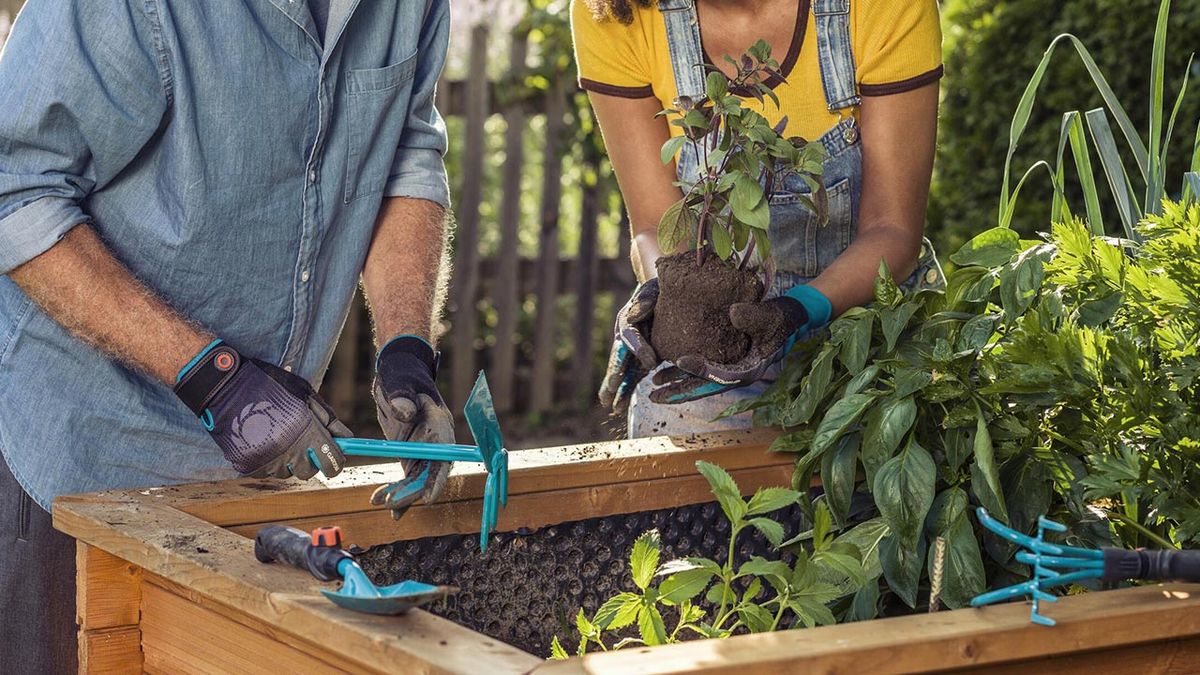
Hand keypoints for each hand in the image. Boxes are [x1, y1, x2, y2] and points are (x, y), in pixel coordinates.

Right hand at [174, 341, 349, 477]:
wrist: (225, 386)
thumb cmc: (268, 385)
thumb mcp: (305, 394)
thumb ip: (328, 419)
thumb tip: (346, 438)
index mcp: (306, 431)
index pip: (331, 461)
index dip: (336, 462)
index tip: (335, 461)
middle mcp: (288, 450)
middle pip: (309, 471)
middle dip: (310, 461)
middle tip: (303, 445)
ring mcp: (266, 460)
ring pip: (286, 472)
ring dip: (287, 460)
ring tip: (278, 436)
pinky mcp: (247, 464)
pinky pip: (266, 471)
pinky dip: (268, 461)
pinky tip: (262, 441)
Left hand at [368, 335, 454, 517]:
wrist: (397, 375)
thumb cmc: (403, 375)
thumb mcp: (401, 383)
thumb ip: (403, 398)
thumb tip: (403, 413)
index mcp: (439, 426)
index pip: (443, 458)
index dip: (437, 480)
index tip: (428, 498)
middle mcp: (434, 442)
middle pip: (428, 475)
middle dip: (410, 491)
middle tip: (389, 502)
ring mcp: (422, 450)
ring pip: (415, 480)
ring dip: (399, 494)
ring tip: (376, 501)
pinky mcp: (410, 455)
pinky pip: (405, 478)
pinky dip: (396, 491)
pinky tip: (384, 504)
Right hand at [597, 279, 659, 413]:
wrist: (661, 296)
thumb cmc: (658, 291)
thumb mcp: (653, 290)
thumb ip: (645, 301)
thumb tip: (637, 313)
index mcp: (627, 320)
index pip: (631, 336)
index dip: (640, 349)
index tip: (652, 363)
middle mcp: (624, 337)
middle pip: (618, 358)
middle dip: (616, 376)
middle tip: (611, 393)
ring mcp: (629, 350)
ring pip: (621, 371)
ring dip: (617, 390)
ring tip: (613, 407)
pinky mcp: (638, 359)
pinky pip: (631, 376)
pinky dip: (625, 391)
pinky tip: (619, 407)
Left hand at [650, 285, 831, 403]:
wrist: (788, 317)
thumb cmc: (781, 318)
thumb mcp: (772, 316)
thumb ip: (755, 316)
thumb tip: (733, 313)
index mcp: (748, 369)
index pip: (720, 375)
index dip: (700, 371)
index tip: (679, 361)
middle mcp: (735, 374)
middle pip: (702, 387)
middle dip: (677, 392)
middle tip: (652, 395)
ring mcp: (728, 368)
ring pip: (698, 380)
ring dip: (676, 383)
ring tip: (654, 383)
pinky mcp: (724, 360)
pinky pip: (700, 369)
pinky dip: (683, 371)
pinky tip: (666, 367)